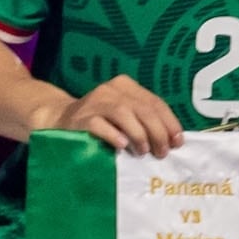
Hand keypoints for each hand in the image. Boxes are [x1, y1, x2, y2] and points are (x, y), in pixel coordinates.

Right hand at [44, 74, 181, 156]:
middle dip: (158, 132)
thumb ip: (144, 122)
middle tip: (162, 152)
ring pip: (124, 114)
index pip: (155, 102)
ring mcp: (95, 102)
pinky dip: (114, 135)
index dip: (170, 123)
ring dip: (139, 134)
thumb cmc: (100, 122)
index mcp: (126, 86)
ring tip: (144, 151)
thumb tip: (173, 141)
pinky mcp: (81, 118)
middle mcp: (111, 90)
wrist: (60, 120)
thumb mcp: (124, 117)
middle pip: (143, 109)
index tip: (178, 142)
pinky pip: (100, 125)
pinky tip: (122, 146)